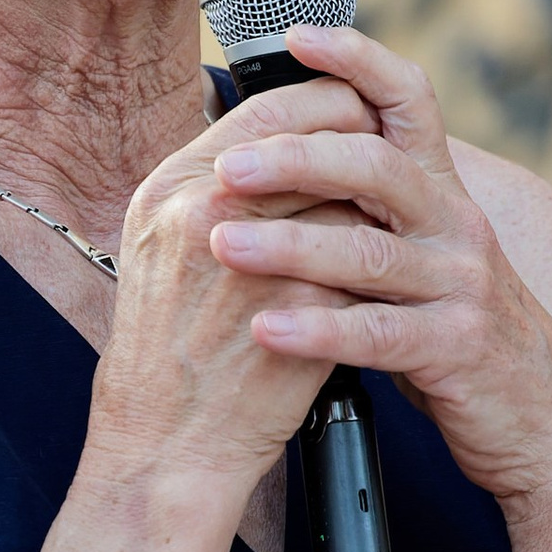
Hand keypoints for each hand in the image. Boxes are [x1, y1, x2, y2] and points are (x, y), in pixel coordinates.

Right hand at [85, 71, 384, 516]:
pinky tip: (378, 281)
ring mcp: (257, 258)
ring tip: (382, 225)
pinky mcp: (305, 308)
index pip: (269, 107)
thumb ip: (217, 191)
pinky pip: (365, 260)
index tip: (352, 122)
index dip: (326, 107)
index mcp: (171, 187)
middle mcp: (205, 211)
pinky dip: (377, 266)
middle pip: (319, 141)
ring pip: (350, 197)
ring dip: (374, 208)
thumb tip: (289, 143)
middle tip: (386, 168)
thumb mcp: (165, 250)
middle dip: (364, 150)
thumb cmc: (169, 350)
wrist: (166, 444)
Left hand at [202, 27, 551, 551]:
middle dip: (296, 160)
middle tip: (226, 167)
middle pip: (376, 168)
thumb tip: (286, 159)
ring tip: (223, 244)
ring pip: (368, 254)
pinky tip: (265, 328)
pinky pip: (378, 334)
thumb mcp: (422, 258)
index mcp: (442, 194)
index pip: (408, 101)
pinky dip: (318, 331)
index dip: (358, 59)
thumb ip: (369, 213)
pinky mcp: (458, 349)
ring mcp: (462, 287)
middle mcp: (457, 227)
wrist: (544, 421)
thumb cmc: (457, 334)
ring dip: (289, 246)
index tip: (296, 34)